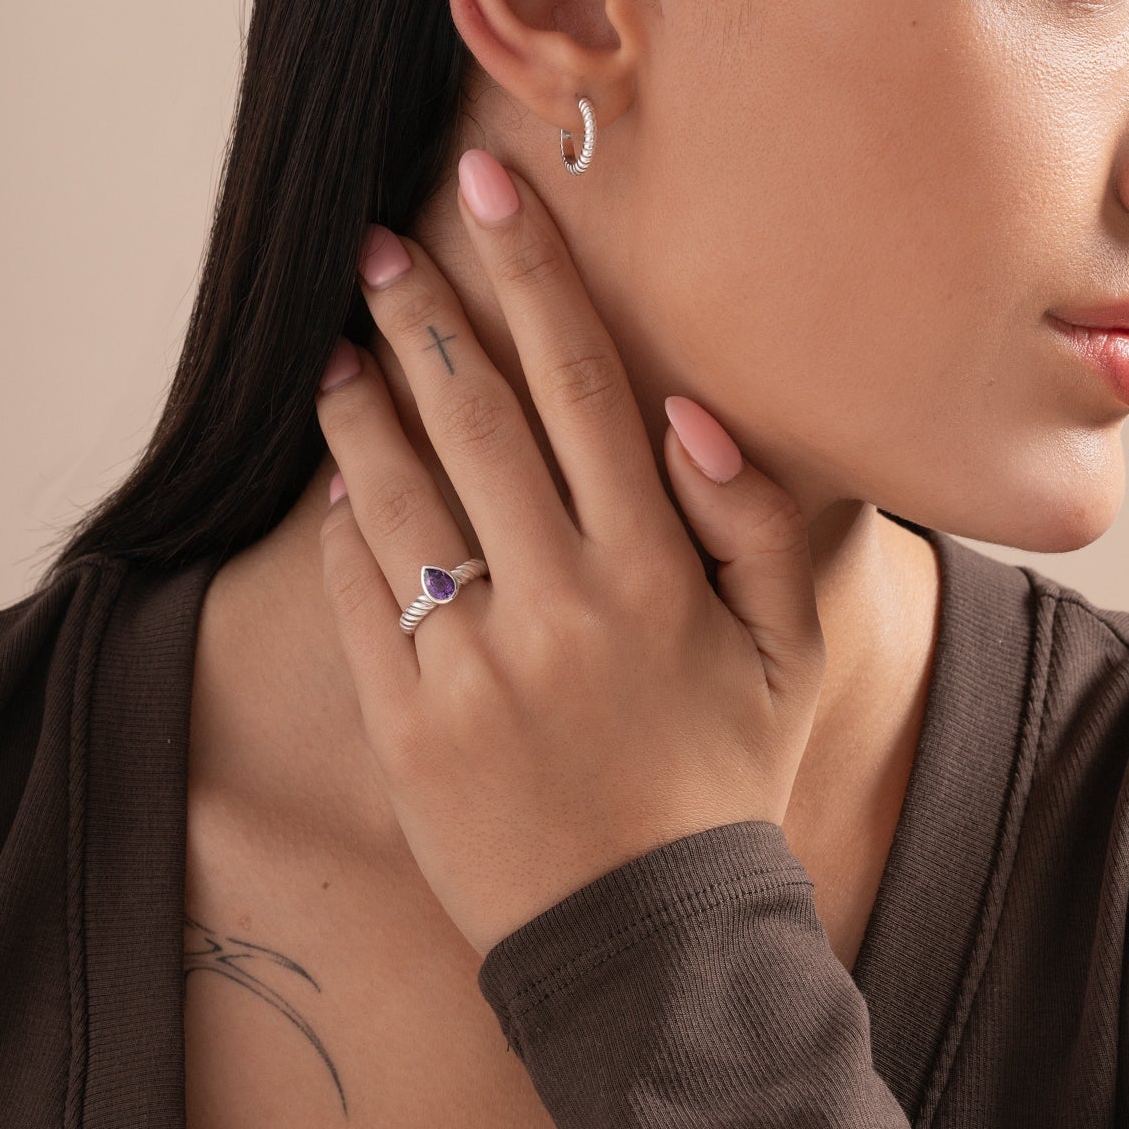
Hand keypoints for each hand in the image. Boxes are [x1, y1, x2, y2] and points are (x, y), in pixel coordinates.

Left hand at [313, 148, 825, 956]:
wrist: (648, 939)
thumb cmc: (723, 779)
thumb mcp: (793, 655)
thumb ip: (757, 527)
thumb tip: (692, 417)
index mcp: (656, 573)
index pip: (585, 386)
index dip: (533, 276)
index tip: (487, 190)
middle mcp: (562, 603)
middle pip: (477, 418)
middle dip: (424, 315)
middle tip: (379, 249)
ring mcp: (475, 667)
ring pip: (397, 498)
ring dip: (359, 408)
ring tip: (334, 349)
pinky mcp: (408, 727)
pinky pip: (356, 600)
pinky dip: (339, 528)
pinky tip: (336, 483)